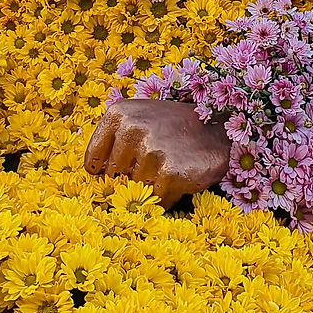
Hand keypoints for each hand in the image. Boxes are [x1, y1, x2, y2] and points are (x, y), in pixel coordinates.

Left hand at [84, 99, 230, 208]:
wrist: (219, 130)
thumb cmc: (173, 129)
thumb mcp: (139, 121)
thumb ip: (114, 143)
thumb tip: (94, 178)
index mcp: (119, 113)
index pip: (93, 160)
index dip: (107, 172)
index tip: (123, 171)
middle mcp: (132, 127)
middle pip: (114, 177)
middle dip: (132, 179)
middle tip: (156, 166)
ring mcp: (151, 149)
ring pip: (136, 188)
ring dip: (153, 187)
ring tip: (170, 169)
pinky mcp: (170, 171)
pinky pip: (156, 199)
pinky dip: (167, 197)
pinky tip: (179, 180)